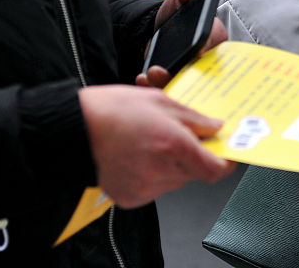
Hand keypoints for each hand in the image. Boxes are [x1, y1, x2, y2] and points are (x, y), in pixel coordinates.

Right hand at [79, 85, 234, 207]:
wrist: (72, 130)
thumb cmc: (110, 110)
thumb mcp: (160, 100)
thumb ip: (194, 118)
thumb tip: (215, 128)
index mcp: (173, 144)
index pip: (217, 168)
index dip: (226, 160)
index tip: (226, 150)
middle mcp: (162, 170)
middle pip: (196, 172)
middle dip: (194, 154)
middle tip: (178, 135)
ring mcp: (146, 188)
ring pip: (176, 180)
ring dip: (172, 163)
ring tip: (151, 142)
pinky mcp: (132, 198)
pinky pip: (155, 188)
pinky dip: (153, 174)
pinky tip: (138, 155)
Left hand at [137, 0, 227, 88]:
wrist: (156, 31)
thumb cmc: (176, 15)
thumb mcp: (178, 0)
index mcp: (215, 39)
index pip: (217, 45)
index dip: (208, 48)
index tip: (198, 52)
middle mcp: (208, 61)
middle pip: (202, 72)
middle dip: (185, 72)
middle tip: (164, 70)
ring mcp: (191, 76)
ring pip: (185, 85)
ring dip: (167, 81)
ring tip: (151, 73)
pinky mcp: (175, 84)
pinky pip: (169, 90)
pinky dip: (155, 86)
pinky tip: (142, 79)